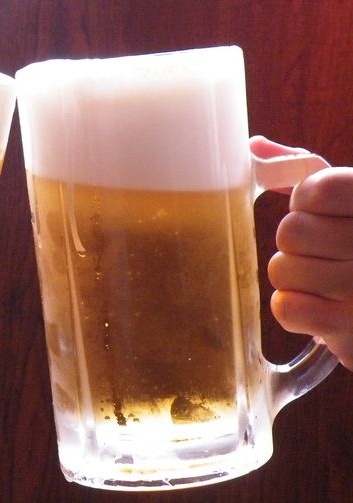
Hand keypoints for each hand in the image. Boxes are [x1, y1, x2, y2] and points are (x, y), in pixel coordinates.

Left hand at [251, 135, 352, 369]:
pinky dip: (294, 310)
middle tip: (328, 255)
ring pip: (281, 271)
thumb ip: (306, 170)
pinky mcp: (350, 329)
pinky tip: (322, 308)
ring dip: (296, 278)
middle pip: (290, 232)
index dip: (306, 204)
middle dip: (299, 245)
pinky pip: (284, 308)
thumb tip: (253, 146)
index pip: (313, 190)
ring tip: (327, 283)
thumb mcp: (351, 200)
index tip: (324, 214)